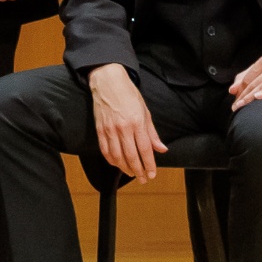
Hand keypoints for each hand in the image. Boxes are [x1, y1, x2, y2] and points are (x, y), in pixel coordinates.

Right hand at [88, 65, 164, 184]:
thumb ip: (152, 132)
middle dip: (138, 170)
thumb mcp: (145, 111)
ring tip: (132, 174)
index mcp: (136, 122)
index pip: (144, 149)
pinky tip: (117, 164)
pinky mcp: (100, 129)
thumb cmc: (128, 94)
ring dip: (125, 168)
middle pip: (131, 156)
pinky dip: (111, 160)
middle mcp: (123, 128)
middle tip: (144, 179)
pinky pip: (105, 150)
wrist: (107, 82)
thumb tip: (161, 149)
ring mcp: (109, 129)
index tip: (152, 174)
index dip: (149, 164)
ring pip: (117, 156)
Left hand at [230, 53, 261, 106]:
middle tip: (235, 107)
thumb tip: (231, 90)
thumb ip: (249, 76)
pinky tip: (258, 97)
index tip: (234, 101)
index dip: (239, 90)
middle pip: (253, 82)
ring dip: (250, 97)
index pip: (247, 77)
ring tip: (242, 106)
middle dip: (242, 96)